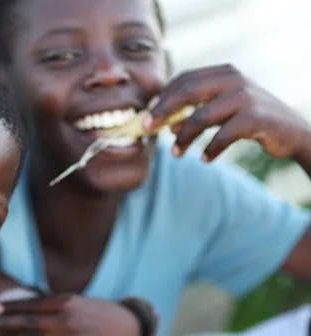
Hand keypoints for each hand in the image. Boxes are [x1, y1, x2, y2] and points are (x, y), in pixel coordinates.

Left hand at [0, 294, 140, 335]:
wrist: (125, 327)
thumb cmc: (94, 311)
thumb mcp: (73, 301)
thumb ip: (50, 305)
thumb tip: (21, 309)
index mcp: (63, 303)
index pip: (30, 304)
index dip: (10, 308)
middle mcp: (65, 321)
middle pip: (29, 323)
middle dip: (4, 325)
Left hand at [143, 64, 310, 161]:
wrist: (292, 131)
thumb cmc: (250, 120)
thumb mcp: (222, 110)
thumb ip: (196, 112)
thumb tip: (165, 124)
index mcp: (223, 72)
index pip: (184, 79)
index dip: (163, 96)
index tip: (147, 114)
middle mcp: (233, 79)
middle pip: (187, 92)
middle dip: (163, 111)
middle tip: (147, 129)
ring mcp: (245, 97)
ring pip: (201, 117)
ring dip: (183, 138)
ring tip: (176, 154)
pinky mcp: (255, 118)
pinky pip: (222, 135)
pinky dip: (210, 149)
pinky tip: (205, 159)